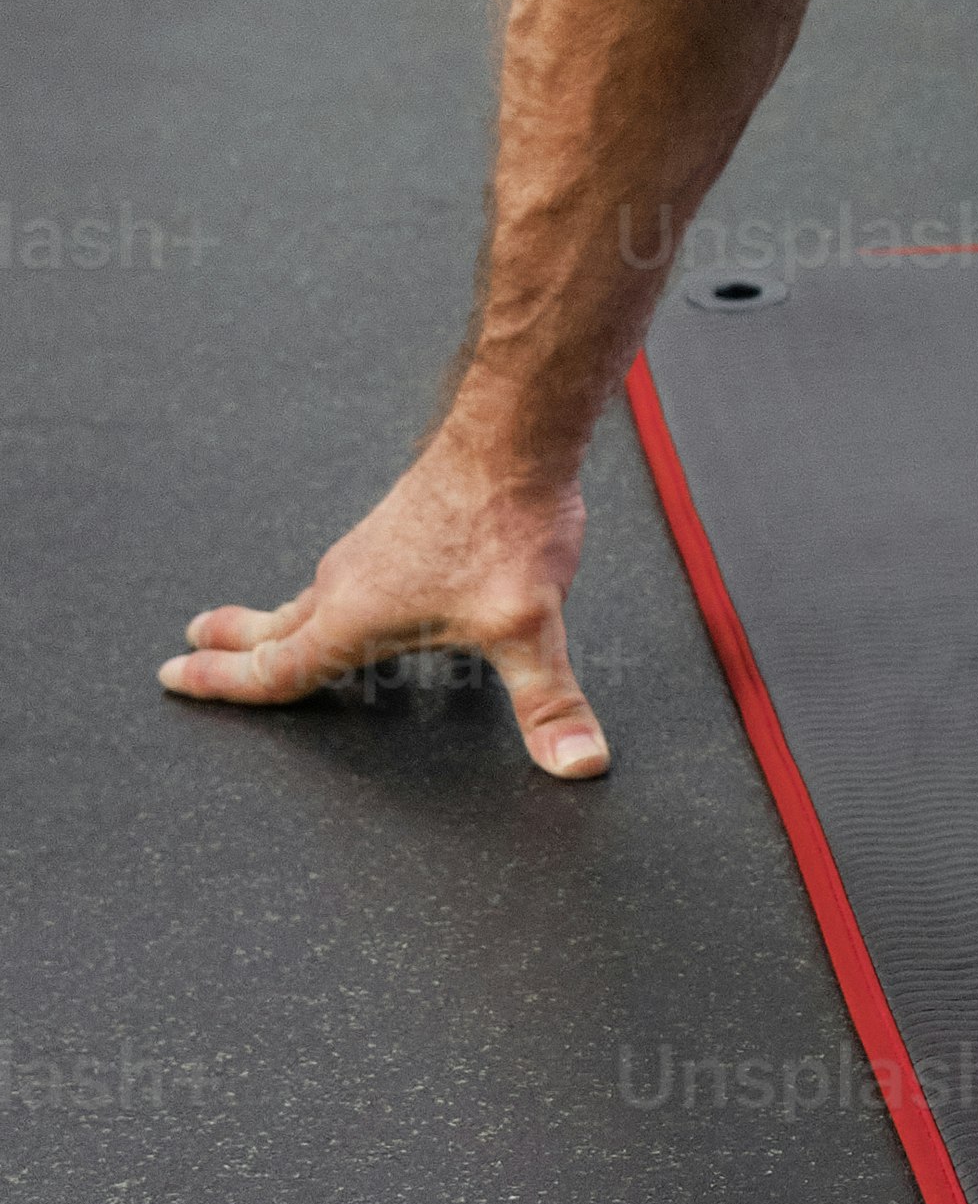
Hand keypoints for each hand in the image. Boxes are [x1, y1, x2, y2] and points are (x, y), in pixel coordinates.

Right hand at [161, 439, 607, 779]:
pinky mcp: (396, 531)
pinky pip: (345, 576)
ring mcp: (370, 552)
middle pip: (275, 627)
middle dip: (231, 646)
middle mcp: (347, 582)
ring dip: (276, 620)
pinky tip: (360, 596)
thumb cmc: (504, 527)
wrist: (512, 439)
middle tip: (188, 652)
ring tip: (261, 634)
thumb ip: (550, 704)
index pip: (275, 667)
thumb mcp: (530, 630)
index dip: (224, 684)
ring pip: (308, 598)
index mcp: (354, 616)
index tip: (174, 678)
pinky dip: (326, 596)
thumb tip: (578, 765)